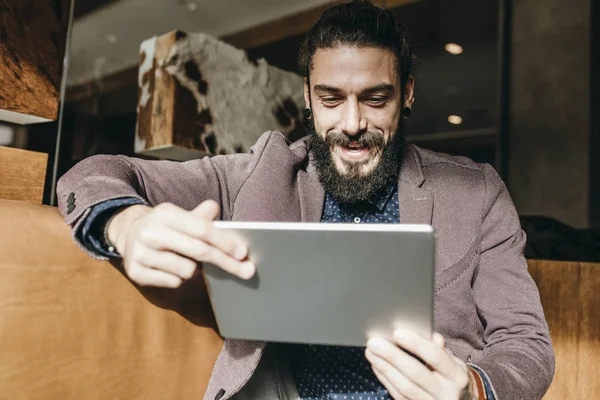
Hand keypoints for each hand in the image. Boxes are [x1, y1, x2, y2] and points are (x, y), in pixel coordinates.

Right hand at [107, 200, 254, 287]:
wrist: (126, 232)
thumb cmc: (165, 225)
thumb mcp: (181, 215)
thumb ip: (201, 216)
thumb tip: (215, 209)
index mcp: (165, 214)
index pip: (201, 229)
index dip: (225, 242)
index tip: (243, 253)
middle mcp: (151, 232)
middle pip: (199, 251)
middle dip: (226, 262)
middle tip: (247, 272)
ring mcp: (141, 253)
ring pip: (187, 270)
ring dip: (196, 269)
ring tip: (187, 259)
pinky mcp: (135, 272)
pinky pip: (173, 282)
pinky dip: (179, 278)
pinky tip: (172, 268)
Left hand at [365, 330, 470, 399]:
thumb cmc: (451, 376)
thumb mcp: (454, 362)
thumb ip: (439, 349)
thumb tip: (429, 334)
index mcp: (457, 376)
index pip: (436, 357)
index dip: (416, 344)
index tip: (397, 333)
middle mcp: (446, 393)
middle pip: (416, 373)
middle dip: (392, 356)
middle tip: (374, 342)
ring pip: (404, 387)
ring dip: (384, 368)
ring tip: (371, 352)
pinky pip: (399, 395)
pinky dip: (385, 379)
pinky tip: (377, 366)